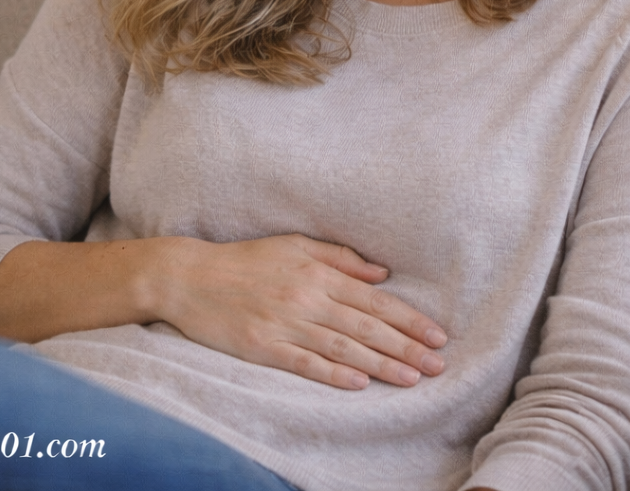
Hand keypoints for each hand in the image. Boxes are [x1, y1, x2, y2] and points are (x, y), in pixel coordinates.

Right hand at [153, 233, 447, 389]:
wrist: (191, 277)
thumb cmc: (246, 259)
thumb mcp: (295, 244)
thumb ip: (340, 257)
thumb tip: (381, 273)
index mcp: (317, 272)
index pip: (373, 300)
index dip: (408, 318)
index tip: (437, 335)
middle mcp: (306, 298)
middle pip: (365, 327)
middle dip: (406, 346)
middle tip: (439, 364)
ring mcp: (285, 324)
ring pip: (343, 348)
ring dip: (381, 365)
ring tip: (412, 379)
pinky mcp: (263, 347)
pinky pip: (304, 363)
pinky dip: (333, 375)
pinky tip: (359, 385)